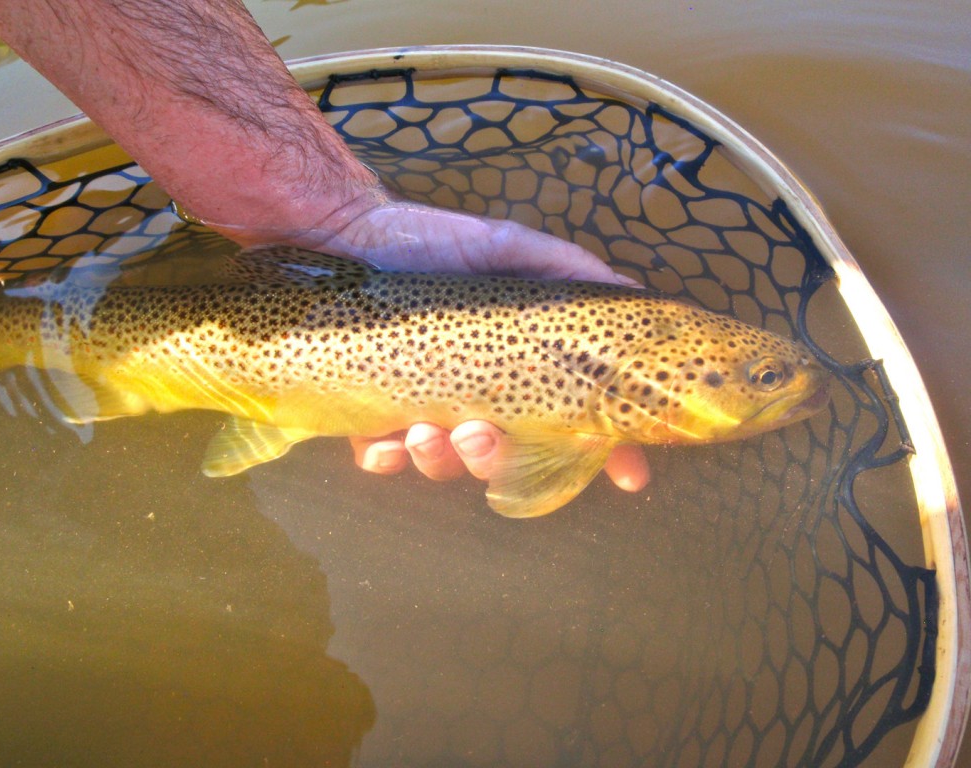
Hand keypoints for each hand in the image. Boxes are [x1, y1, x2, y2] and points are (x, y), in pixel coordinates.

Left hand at [271, 194, 652, 496]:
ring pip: (443, 463)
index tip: (627, 474)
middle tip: (478, 435)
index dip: (602, 452)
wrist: (346, 230)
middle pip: (502, 456)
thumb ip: (568, 270)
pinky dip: (386, 459)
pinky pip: (382, 457)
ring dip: (441, 460)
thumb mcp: (509, 247)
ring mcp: (420, 406)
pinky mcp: (368, 410)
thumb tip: (634, 295)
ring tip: (425, 432)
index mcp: (513, 365)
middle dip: (495, 460)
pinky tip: (384, 442)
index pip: (570, 420)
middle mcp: (473, 394)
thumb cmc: (432, 241)